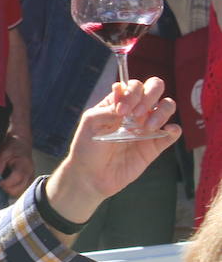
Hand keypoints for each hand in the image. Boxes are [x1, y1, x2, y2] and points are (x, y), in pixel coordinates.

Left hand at [0, 135, 34, 196]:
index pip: (17, 178)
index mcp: (24, 165)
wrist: (22, 143)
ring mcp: (31, 177)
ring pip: (21, 192)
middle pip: (19, 189)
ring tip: (3, 184)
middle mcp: (30, 173)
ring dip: (11, 190)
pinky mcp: (29, 180)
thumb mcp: (3, 152)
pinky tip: (8, 184)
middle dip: (7, 189)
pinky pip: (22, 189)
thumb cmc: (13, 146)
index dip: (6, 183)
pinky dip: (14, 189)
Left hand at [48, 77, 179, 222]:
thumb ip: (108, 107)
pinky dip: (174, 129)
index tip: (121, 111)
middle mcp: (135, 111)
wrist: (91, 175)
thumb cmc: (87, 146)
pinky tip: (166, 131)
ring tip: (148, 127)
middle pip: (154, 89)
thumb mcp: (90, 122)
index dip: (132, 93)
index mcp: (118, 103)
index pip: (133, 86)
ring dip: (162, 112)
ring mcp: (146, 127)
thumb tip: (121, 89)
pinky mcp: (155, 145)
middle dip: (150, 95)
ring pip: (167, 106)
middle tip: (137, 114)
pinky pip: (172, 132)